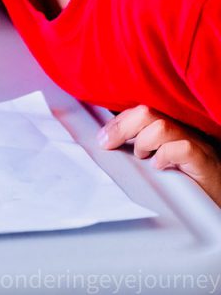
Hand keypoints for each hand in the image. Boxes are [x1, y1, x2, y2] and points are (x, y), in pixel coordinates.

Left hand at [98, 104, 220, 205]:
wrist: (219, 199)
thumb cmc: (188, 181)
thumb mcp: (158, 160)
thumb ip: (138, 149)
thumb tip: (107, 145)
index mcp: (170, 128)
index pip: (139, 112)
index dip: (117, 122)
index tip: (102, 139)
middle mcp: (182, 130)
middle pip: (147, 113)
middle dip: (121, 127)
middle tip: (109, 145)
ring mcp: (195, 143)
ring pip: (162, 127)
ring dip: (143, 142)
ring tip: (141, 157)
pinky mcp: (204, 161)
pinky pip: (183, 148)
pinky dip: (165, 155)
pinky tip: (159, 166)